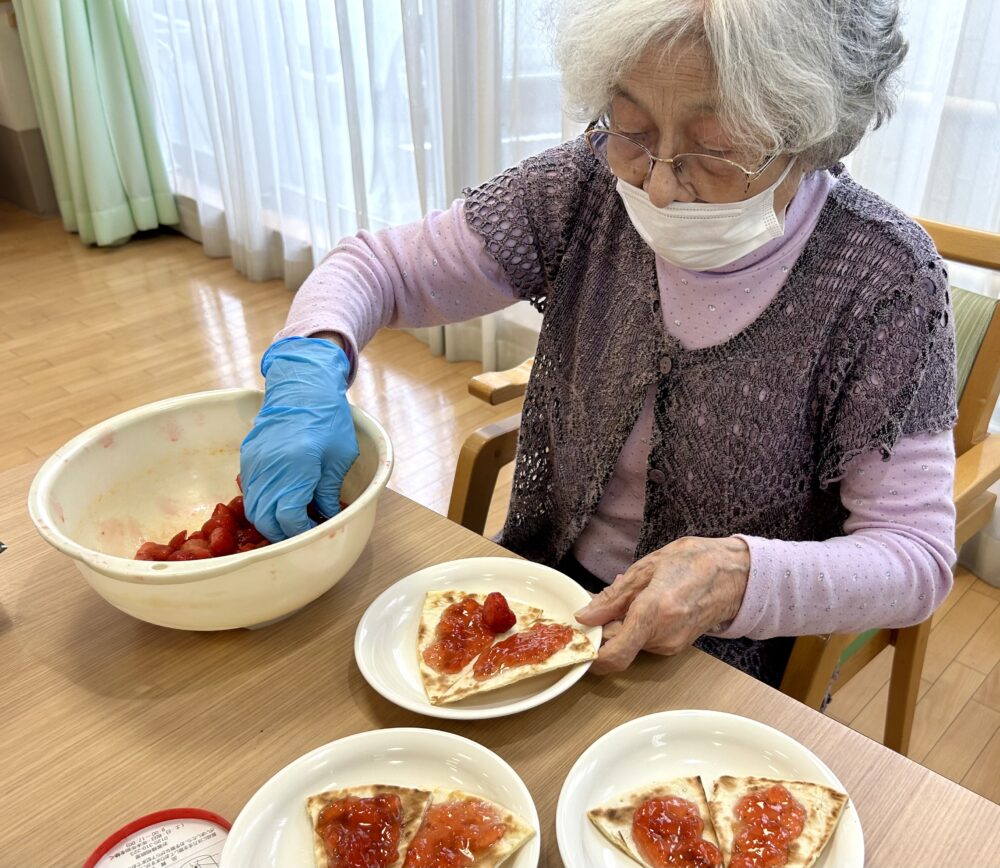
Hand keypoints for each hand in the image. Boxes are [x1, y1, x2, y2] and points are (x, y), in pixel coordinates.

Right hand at [240, 336, 358, 541]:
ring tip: (291, 520)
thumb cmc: (329, 418)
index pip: (288, 517)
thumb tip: (327, 516)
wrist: (303, 385)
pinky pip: (249, 491)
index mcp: (297, 467)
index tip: (315, 530)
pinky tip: (280, 502)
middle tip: (302, 531)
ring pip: (253, 508)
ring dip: (270, 521)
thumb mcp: (340, 456)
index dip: (301, 531)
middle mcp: (270, 468)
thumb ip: (329, 490)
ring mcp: (255, 463)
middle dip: (283, 533)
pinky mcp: (248, 457)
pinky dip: (262, 504)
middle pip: (265, 519)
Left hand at [575, 536, 749, 673]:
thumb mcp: (647, 567)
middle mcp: (663, 637)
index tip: (578, 639)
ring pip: (630, 643)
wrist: (736, 575)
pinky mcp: (676, 647)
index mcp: (654, 613)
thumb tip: (585, 615)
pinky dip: (637, 626)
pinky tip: (646, 604)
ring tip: (633, 596)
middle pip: (617, 645)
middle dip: (603, 628)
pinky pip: (644, 641)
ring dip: (621, 625)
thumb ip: (613, 596)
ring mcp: (671, 645)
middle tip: (603, 602)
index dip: (590, 654)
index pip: (613, 654)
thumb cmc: (694, 563)